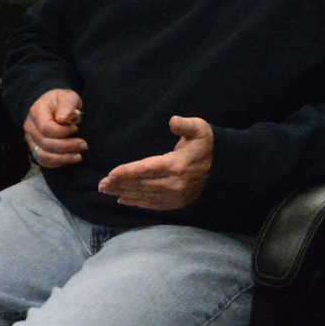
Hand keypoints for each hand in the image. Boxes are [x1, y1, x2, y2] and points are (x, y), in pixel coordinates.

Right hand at [24, 88, 85, 167]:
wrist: (52, 106)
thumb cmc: (61, 101)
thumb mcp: (67, 97)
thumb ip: (67, 105)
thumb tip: (63, 120)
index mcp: (36, 112)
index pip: (46, 128)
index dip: (62, 132)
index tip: (76, 128)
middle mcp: (30, 128)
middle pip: (45, 144)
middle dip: (67, 146)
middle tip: (84, 145)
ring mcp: (31, 140)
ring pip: (43, 155)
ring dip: (62, 158)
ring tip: (78, 156)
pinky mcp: (35, 149)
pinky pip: (43, 161)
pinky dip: (57, 163)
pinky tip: (70, 159)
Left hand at [98, 116, 212, 209]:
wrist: (223, 166)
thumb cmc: (205, 144)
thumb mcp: (200, 129)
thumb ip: (186, 125)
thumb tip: (173, 121)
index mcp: (177, 165)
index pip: (148, 169)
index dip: (128, 172)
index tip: (111, 173)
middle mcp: (175, 183)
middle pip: (142, 184)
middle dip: (120, 184)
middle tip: (101, 185)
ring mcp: (176, 195)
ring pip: (145, 195)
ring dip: (124, 193)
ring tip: (106, 191)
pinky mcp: (176, 202)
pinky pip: (153, 204)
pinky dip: (137, 203)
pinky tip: (122, 200)